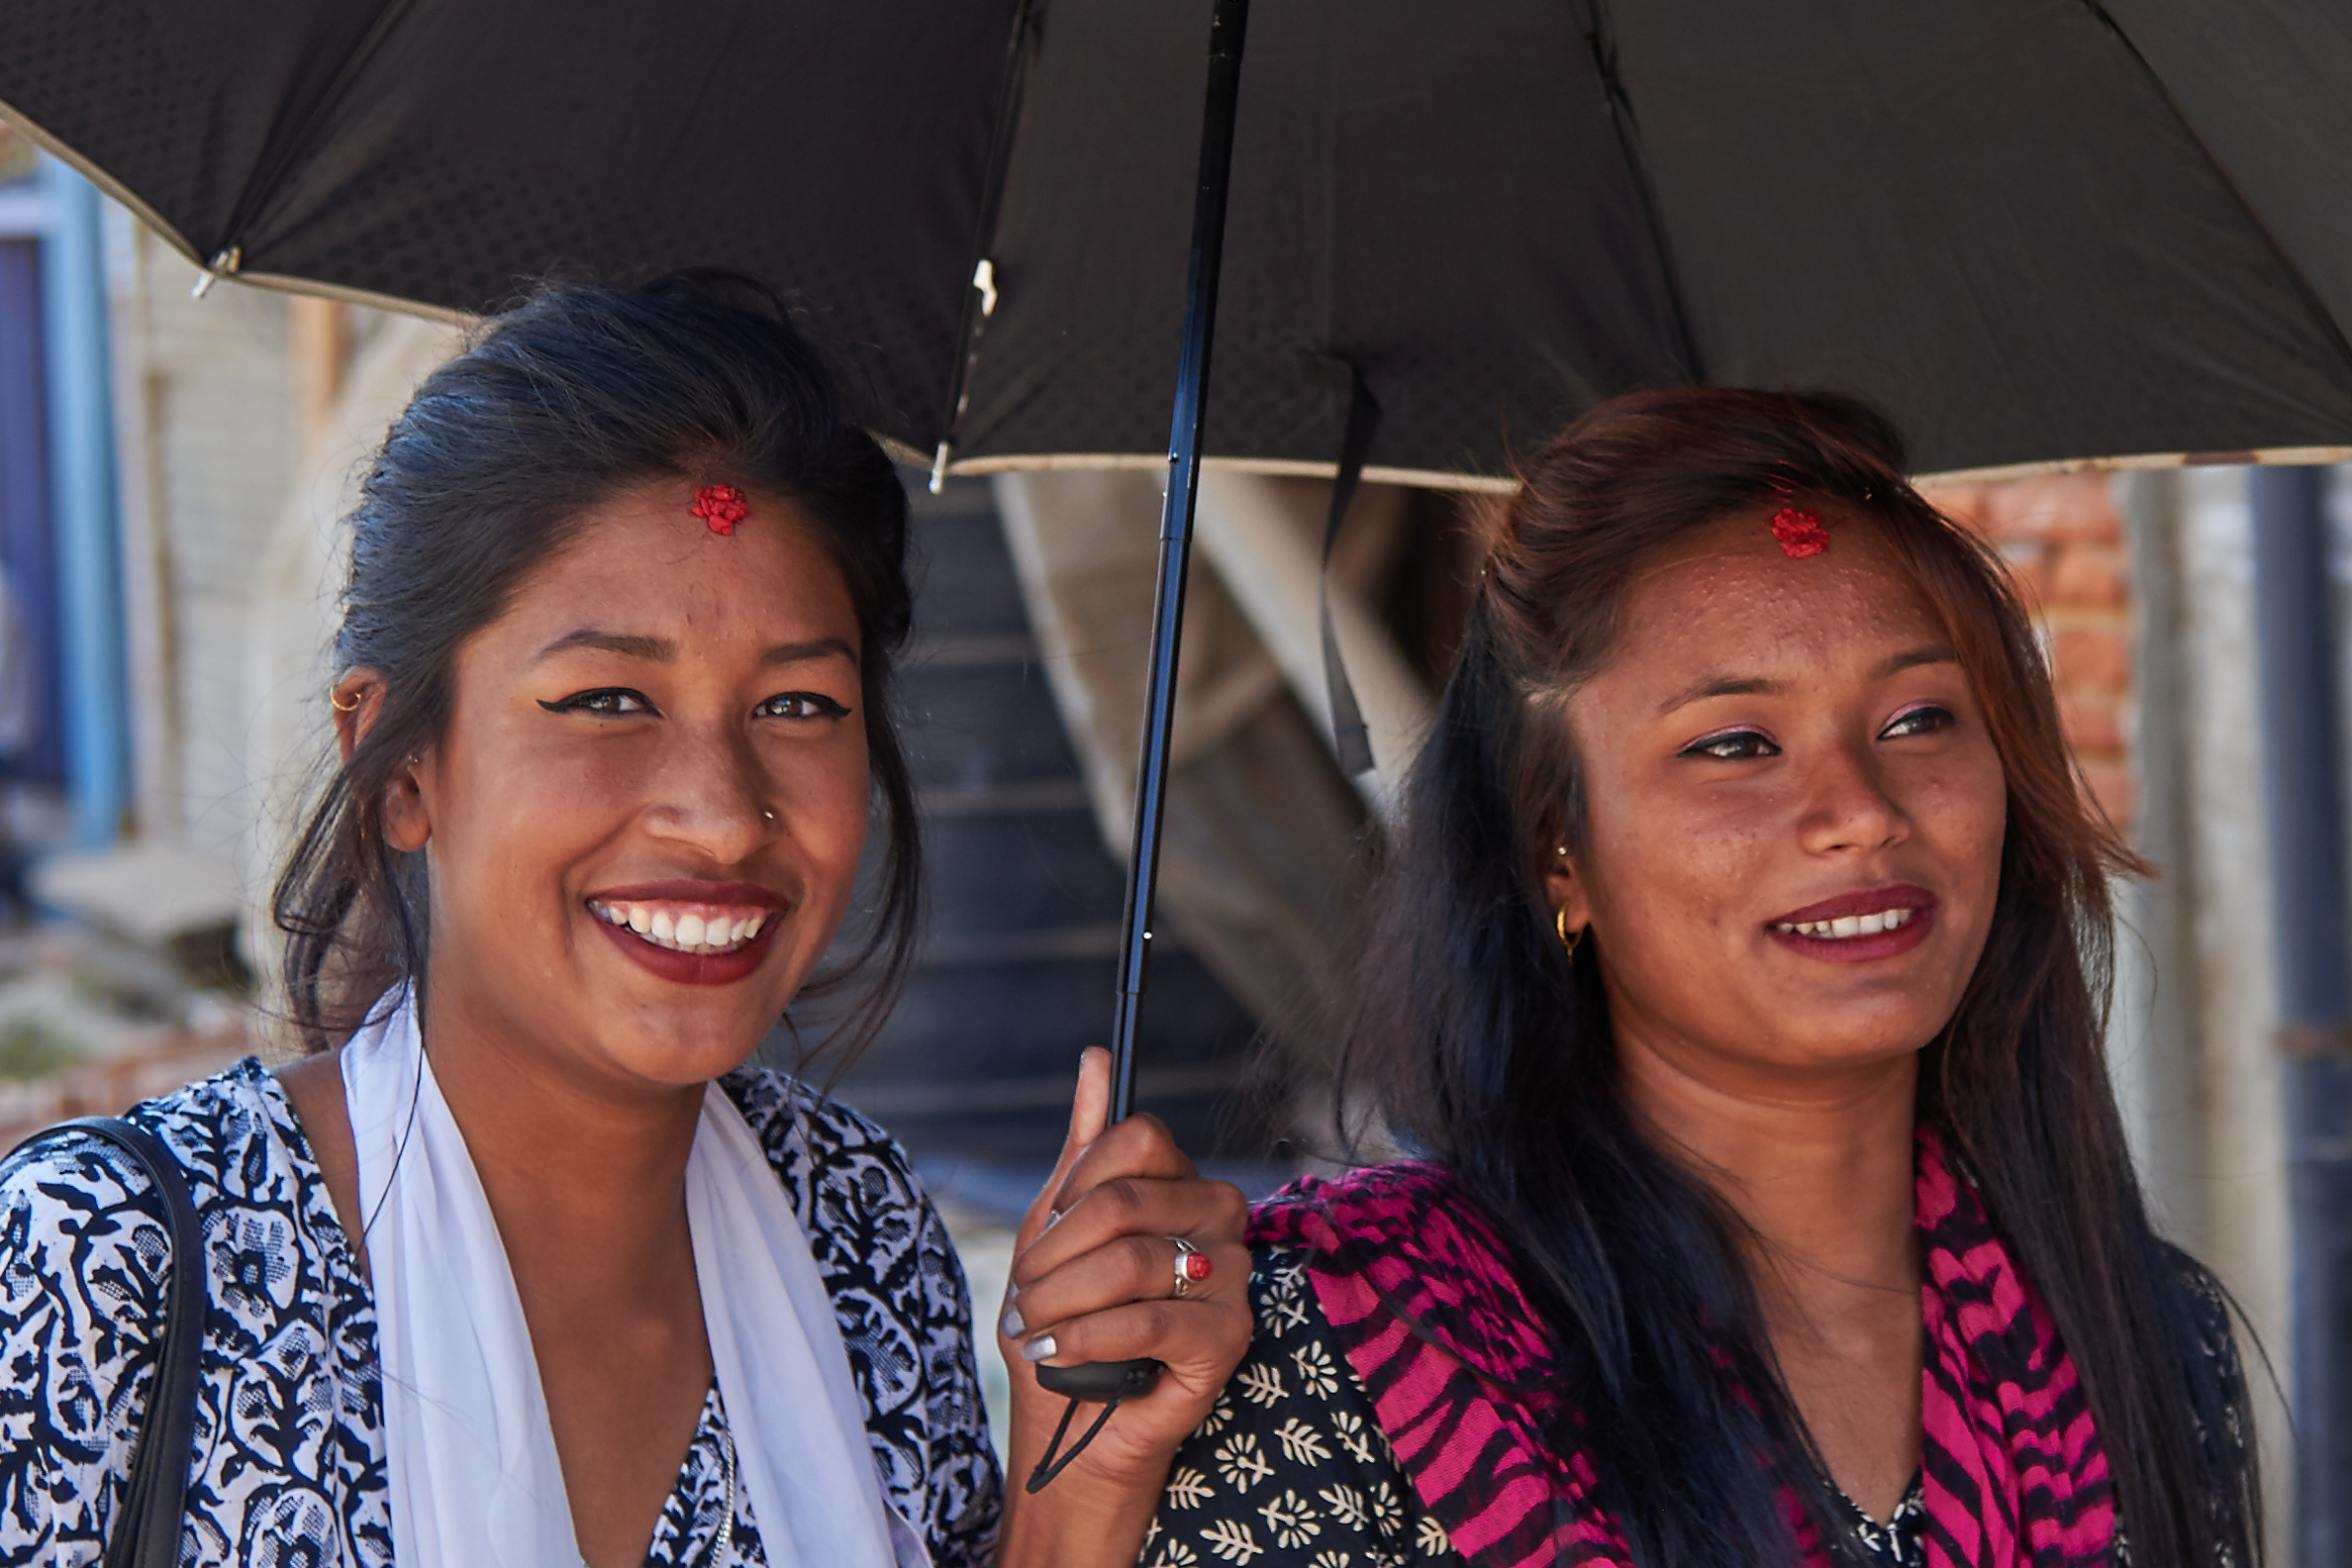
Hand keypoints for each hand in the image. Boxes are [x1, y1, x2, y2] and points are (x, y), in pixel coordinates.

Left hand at [994, 1048, 1252, 1566]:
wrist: (1072, 1430)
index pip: (1139, 1136)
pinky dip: (1085, 1337)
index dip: (1076, 1184)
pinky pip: (1149, 1317)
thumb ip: (1082, 1150)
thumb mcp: (1055, 1233)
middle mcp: (1219, 1219)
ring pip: (1133, 1258)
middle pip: (1127, 1199)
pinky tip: (1056, 1354)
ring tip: (1035, 1330)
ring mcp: (1232, 1277)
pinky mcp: (1230, 1337)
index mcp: (1179, 1184)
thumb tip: (1098, 1057)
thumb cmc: (1066, 1327)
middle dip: (1054, 1253)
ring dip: (1060, 1300)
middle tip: (1026, 1296)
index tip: (1046, 1231)